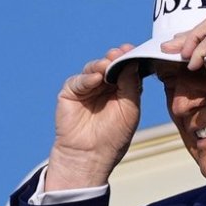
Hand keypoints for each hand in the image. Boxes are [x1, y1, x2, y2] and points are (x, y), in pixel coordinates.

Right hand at [45, 45, 141, 189]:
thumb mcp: (129, 109)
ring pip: (94, 69)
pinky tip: (96, 79)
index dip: (130, 59)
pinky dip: (88, 78)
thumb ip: (131, 85)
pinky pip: (79, 80)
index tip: (134, 50)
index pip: (126, 69)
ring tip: (109, 63)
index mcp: (121, 90)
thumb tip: (132, 62)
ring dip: (102, 65)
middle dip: (116, 58)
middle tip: (122, 52)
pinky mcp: (70, 92)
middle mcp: (104, 86)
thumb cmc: (113, 136)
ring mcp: (86, 88)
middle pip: (110, 65)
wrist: (91, 155)